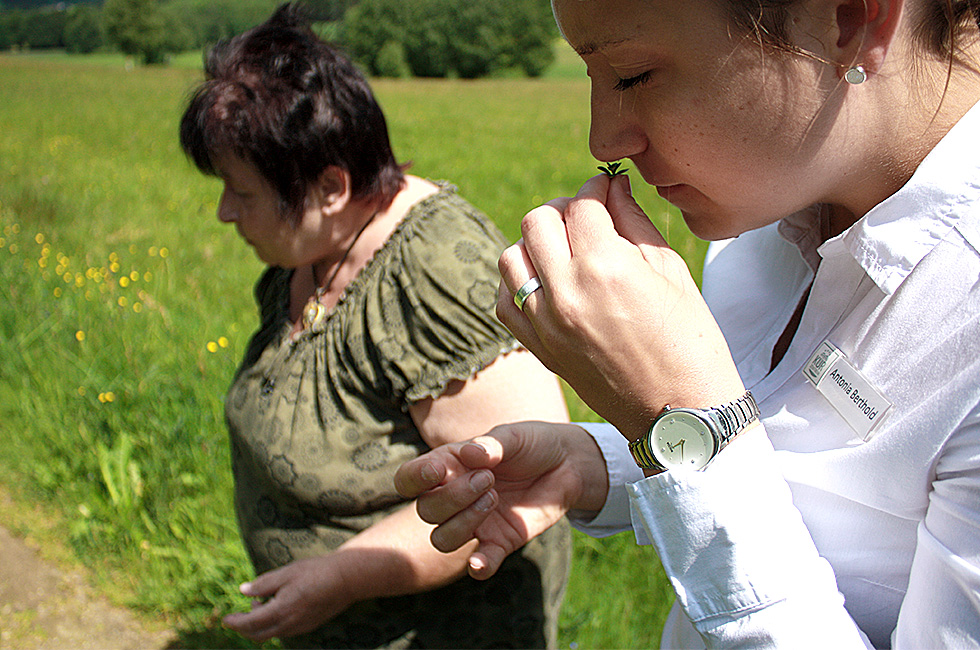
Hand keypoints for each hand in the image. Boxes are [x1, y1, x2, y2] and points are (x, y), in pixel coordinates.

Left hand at [223, 555, 352, 641]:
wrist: (346, 579)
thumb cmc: (315, 571)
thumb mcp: (286, 572)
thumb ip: (263, 584)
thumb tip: (243, 591)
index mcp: (281, 610)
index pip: (250, 624)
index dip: (235, 622)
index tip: (225, 619)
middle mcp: (289, 624)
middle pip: (258, 635)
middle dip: (244, 627)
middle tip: (239, 615)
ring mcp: (299, 627)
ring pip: (272, 634)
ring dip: (260, 625)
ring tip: (262, 603)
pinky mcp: (308, 626)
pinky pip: (284, 631)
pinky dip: (273, 624)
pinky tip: (278, 606)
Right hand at [394, 421, 606, 579]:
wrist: (566, 465)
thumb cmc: (531, 444)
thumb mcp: (514, 436)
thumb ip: (493, 444)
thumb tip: (472, 455)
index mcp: (448, 466)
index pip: (409, 479)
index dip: (414, 478)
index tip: (437, 471)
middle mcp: (454, 497)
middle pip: (427, 511)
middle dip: (454, 496)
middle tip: (489, 479)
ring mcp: (475, 522)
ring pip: (443, 539)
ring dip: (464, 522)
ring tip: (494, 498)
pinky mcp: (499, 542)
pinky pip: (480, 563)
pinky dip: (478, 566)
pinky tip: (480, 563)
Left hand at [496, 174, 744, 440]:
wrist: (679, 416)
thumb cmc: (690, 343)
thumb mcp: (671, 274)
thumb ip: (635, 223)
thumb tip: (613, 187)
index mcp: (606, 268)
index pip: (583, 204)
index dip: (597, 187)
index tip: (607, 188)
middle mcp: (567, 293)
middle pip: (536, 221)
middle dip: (562, 209)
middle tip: (585, 217)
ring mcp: (546, 323)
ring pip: (512, 258)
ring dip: (534, 245)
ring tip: (564, 250)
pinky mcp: (539, 348)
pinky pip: (505, 301)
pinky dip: (518, 284)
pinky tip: (546, 283)